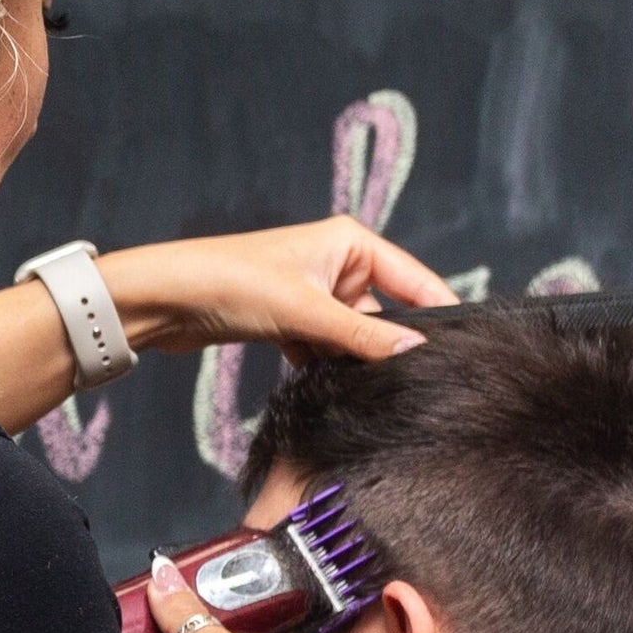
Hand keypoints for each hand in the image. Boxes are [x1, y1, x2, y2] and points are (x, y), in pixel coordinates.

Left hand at [109, 218, 456, 362]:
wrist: (164, 299)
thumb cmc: (233, 283)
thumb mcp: (306, 311)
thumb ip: (363, 335)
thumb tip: (417, 351)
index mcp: (351, 242)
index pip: (415, 278)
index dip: (439, 310)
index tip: (468, 347)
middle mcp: (337, 263)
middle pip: (384, 310)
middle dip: (390, 344)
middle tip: (417, 381)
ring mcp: (313, 293)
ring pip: (352, 335)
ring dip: (354, 359)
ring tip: (372, 389)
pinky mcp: (289, 320)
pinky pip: (324, 347)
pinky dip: (325, 366)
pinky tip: (329, 389)